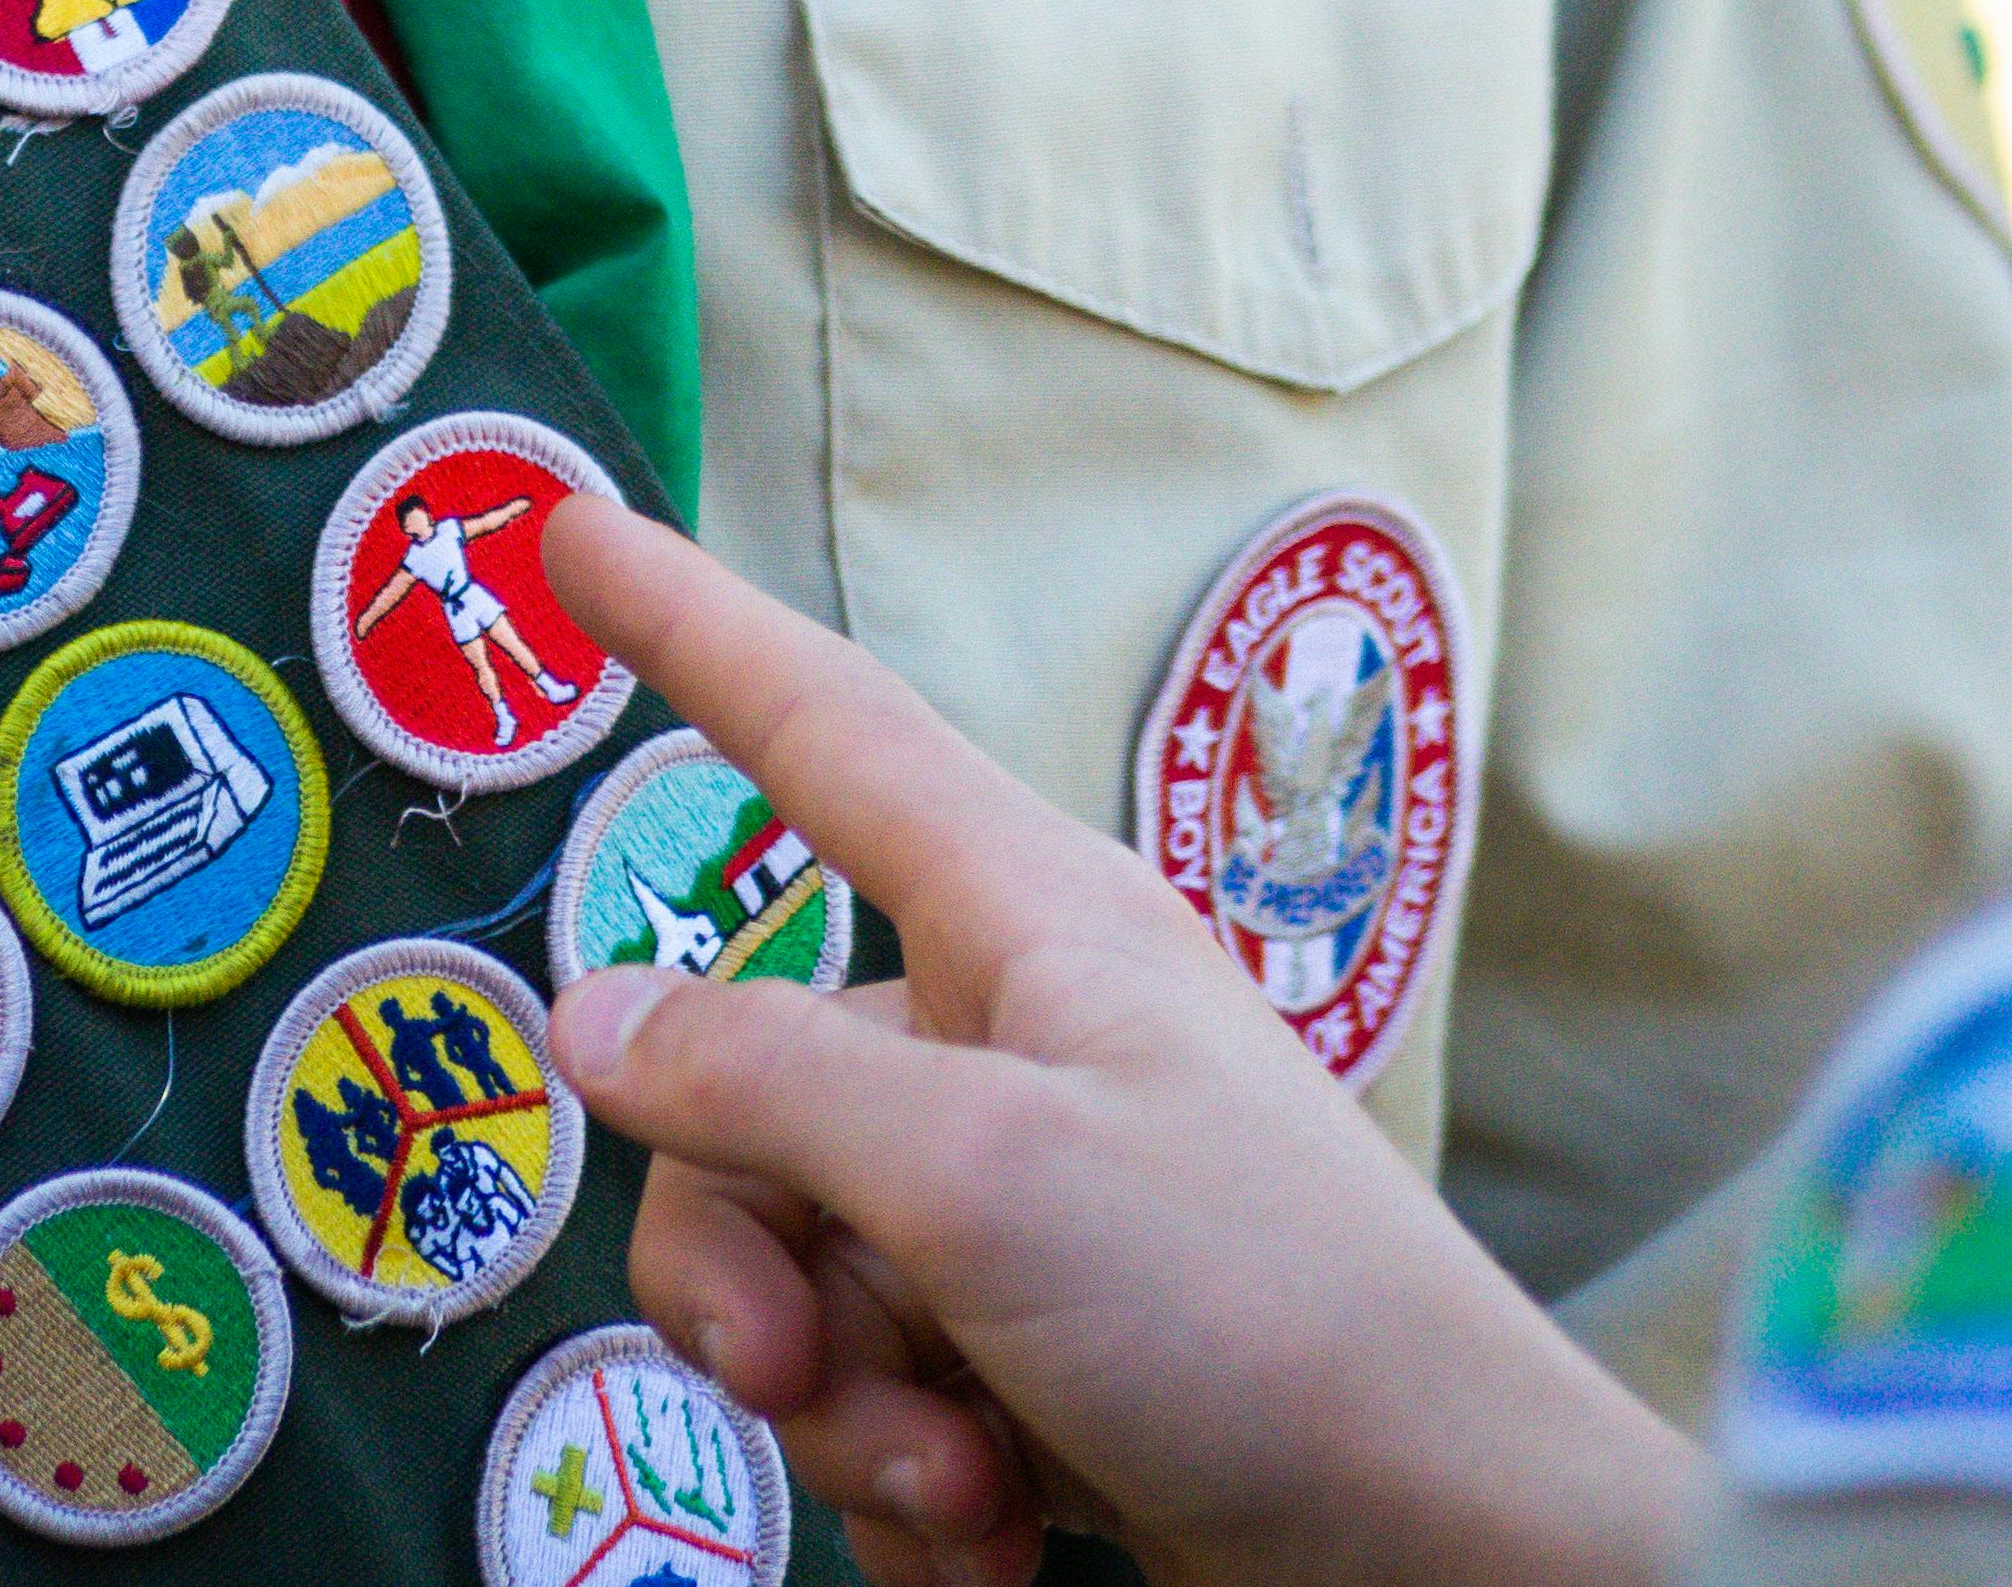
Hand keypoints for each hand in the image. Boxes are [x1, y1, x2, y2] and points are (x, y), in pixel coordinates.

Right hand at [541, 496, 1707, 1586]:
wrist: (1443, 1552)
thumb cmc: (1253, 1308)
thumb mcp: (977, 1176)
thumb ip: (761, 1085)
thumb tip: (584, 1014)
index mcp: (1019, 917)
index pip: (813, 726)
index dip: (684, 624)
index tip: (568, 527)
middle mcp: (1010, 1032)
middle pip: (750, 1092)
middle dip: (747, 1272)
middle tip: (803, 1379)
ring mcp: (1024, 1194)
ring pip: (802, 1269)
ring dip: (843, 1411)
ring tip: (963, 1486)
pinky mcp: (1038, 1346)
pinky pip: (876, 1390)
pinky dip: (907, 1486)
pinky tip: (991, 1546)